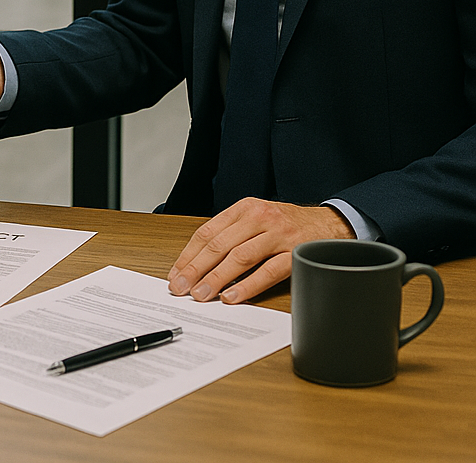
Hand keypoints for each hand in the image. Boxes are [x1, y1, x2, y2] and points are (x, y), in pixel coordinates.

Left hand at [167, 198, 352, 303]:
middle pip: (219, 245)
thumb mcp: (257, 218)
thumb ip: (232, 234)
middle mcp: (259, 218)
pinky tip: (232, 297)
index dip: (188, 255)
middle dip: (195, 269)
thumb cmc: (287, 224)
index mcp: (244, 209)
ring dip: (217, 278)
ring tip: (201, 295)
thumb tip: (199, 263)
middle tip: (181, 288)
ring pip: (239, 257)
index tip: (175, 274)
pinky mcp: (295, 253)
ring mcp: (278, 235)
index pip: (207, 232)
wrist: (330, 223)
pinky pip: (267, 271)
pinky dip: (248, 285)